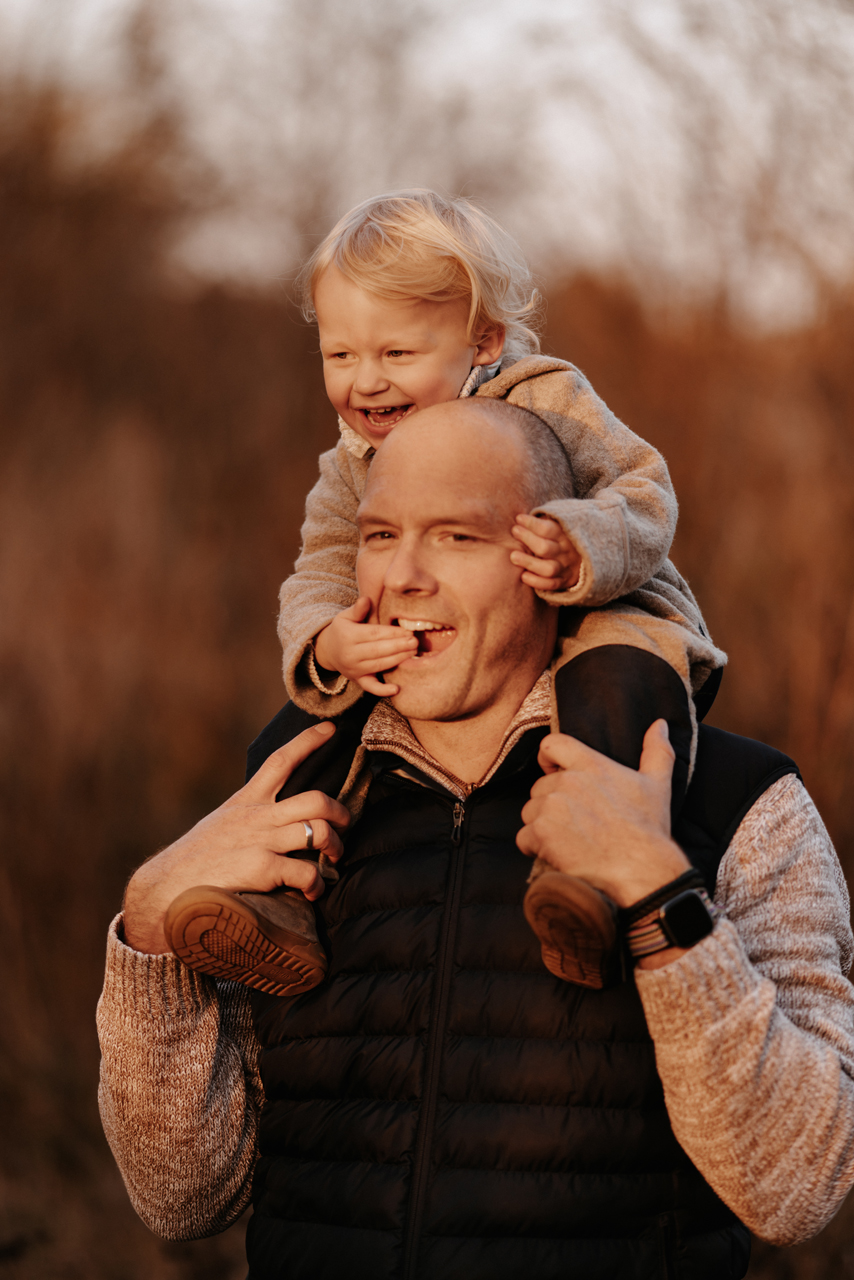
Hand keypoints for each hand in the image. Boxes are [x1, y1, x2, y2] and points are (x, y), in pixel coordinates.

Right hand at [123, 723, 350, 954]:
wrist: (165, 889)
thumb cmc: (195, 861)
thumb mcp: (221, 824)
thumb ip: (248, 818)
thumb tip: (275, 821)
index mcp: (246, 802)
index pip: (281, 762)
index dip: (308, 743)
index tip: (330, 730)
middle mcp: (257, 817)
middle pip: (315, 798)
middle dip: (339, 811)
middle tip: (344, 826)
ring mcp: (260, 841)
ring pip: (318, 831)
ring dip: (334, 847)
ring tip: (333, 860)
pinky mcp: (261, 869)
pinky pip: (306, 872)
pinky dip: (316, 884)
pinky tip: (312, 892)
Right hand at [314, 596, 416, 695]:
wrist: (329, 651)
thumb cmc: (343, 630)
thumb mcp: (345, 617)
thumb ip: (357, 609)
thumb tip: (366, 599)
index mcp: (348, 636)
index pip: (373, 634)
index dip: (392, 633)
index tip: (407, 631)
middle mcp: (350, 654)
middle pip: (378, 650)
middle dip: (398, 646)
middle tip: (415, 642)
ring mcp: (354, 669)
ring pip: (379, 665)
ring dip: (397, 660)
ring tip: (413, 653)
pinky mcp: (358, 680)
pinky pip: (370, 687)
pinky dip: (382, 690)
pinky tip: (396, 689)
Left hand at [510, 513, 581, 591]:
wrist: (587, 560)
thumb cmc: (562, 539)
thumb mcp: (560, 526)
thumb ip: (545, 521)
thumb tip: (521, 515)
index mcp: (565, 535)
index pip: (549, 529)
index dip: (532, 523)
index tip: (518, 518)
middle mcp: (566, 552)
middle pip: (546, 548)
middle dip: (528, 538)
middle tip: (514, 531)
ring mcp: (565, 568)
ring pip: (548, 568)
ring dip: (529, 562)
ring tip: (513, 556)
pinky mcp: (564, 582)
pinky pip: (550, 585)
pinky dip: (536, 581)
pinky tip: (523, 576)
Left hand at [517, 720, 688, 908]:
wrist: (641, 869)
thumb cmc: (648, 829)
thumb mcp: (658, 785)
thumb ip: (656, 751)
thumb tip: (660, 725)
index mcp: (590, 764)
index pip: (551, 744)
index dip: (548, 758)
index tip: (553, 771)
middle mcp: (567, 781)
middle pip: (540, 786)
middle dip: (551, 802)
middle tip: (574, 822)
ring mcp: (551, 806)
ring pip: (530, 811)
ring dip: (542, 825)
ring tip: (568, 839)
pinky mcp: (541, 832)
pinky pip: (524, 837)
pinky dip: (534, 846)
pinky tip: (555, 853)